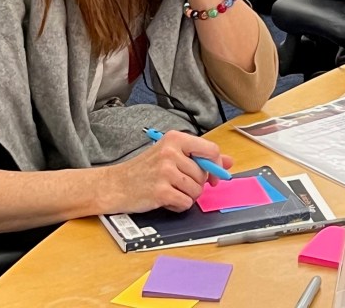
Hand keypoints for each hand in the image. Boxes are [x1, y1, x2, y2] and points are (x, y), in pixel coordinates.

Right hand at [107, 130, 233, 213]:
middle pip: (203, 174)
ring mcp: (165, 172)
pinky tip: (165, 200)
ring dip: (187, 196)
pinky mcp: (160, 191)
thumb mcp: (171, 156)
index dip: (216, 166)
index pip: (211, 150)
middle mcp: (171, 152)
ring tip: (170, 191)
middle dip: (196, 184)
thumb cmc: (144, 170)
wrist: (115, 185)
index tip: (213, 177)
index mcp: (175, 138)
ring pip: (196, 190)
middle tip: (178, 184)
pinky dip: (178, 206)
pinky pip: (185, 203)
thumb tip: (229, 161)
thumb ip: (200, 157)